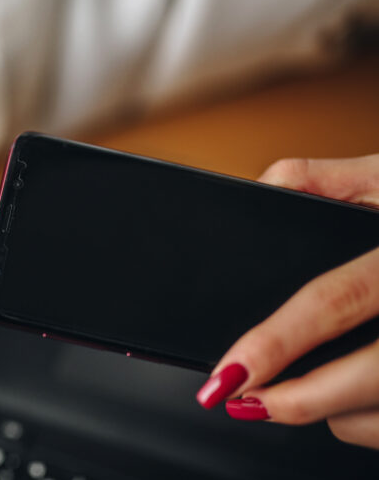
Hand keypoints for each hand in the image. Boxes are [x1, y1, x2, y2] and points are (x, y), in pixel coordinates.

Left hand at [195, 155, 378, 448]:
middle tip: (244, 403)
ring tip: (302, 385)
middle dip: (295, 401)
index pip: (333, 303)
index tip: (231, 370)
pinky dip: (367, 417)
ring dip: (331, 410)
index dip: (275, 343)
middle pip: (363, 377)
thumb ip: (323, 179)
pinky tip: (355, 390)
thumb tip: (262, 189)